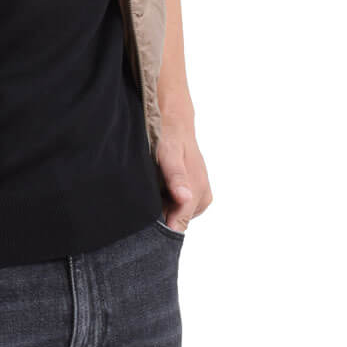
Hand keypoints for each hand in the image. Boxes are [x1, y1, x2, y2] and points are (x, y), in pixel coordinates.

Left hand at [156, 98, 211, 232]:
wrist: (175, 120)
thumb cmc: (170, 135)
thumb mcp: (168, 154)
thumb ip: (176, 177)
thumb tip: (185, 198)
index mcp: (197, 189)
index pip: (178, 223)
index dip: (160, 226)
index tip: (144, 223)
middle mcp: (202, 195)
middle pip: (179, 221)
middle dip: (162, 216)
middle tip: (145, 200)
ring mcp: (200, 194)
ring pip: (179, 215)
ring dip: (164, 208)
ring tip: (152, 190)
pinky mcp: (196, 191)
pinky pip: (180, 206)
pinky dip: (168, 201)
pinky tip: (158, 189)